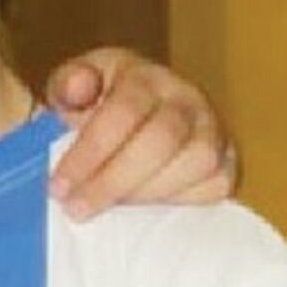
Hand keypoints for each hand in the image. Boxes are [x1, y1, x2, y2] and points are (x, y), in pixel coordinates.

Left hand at [46, 47, 235, 219]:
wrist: (140, 121)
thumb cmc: (100, 109)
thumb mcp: (74, 89)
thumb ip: (68, 86)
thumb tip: (76, 88)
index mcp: (144, 76)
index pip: (124, 110)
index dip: (91, 152)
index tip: (59, 187)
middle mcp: (186, 97)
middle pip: (161, 139)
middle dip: (114, 181)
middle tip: (77, 209)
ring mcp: (212, 129)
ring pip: (195, 163)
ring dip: (147, 194)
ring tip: (110, 211)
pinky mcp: (227, 160)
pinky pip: (215, 185)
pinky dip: (180, 201)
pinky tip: (145, 210)